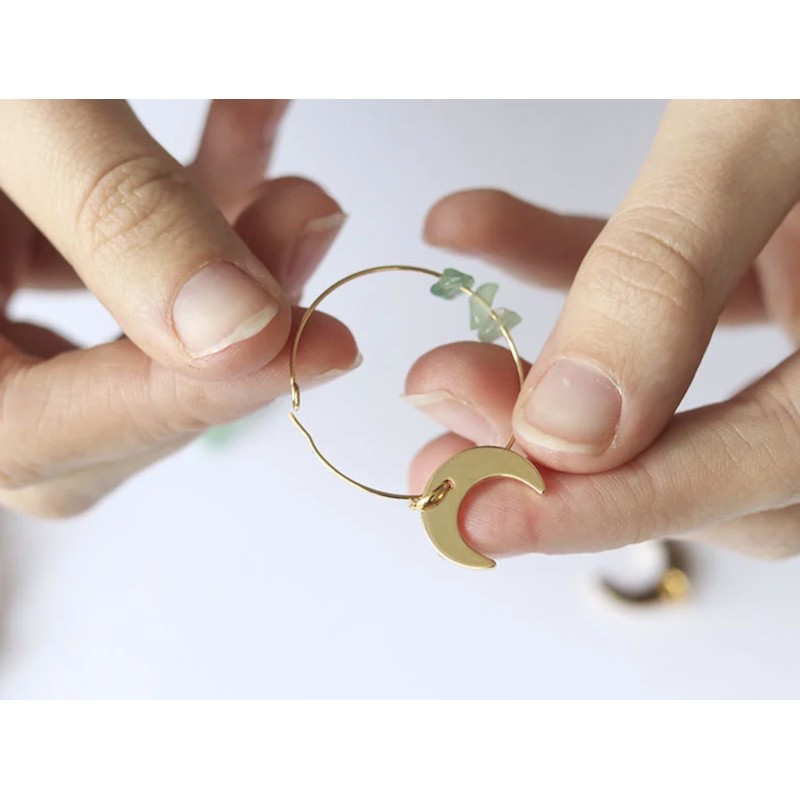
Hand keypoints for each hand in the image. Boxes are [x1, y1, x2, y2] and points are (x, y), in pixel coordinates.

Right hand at [0, 100, 357, 516]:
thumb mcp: (21, 88)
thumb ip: (116, 207)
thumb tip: (238, 333)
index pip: (27, 432)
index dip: (170, 405)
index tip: (300, 349)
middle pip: (83, 416)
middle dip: (214, 354)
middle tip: (303, 263)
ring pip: (120, 342)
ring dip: (229, 283)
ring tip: (303, 200)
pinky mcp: (25, 220)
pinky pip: (122, 251)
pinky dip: (204, 202)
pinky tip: (257, 125)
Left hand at [406, 100, 799, 559]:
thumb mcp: (771, 118)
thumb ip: (668, 270)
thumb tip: (566, 429)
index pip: (759, 474)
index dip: (613, 505)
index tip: (480, 509)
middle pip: (715, 462)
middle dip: (569, 459)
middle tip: (445, 424)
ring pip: (681, 402)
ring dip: (554, 388)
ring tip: (446, 362)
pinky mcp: (767, 254)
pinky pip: (663, 295)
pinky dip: (563, 269)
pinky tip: (474, 226)